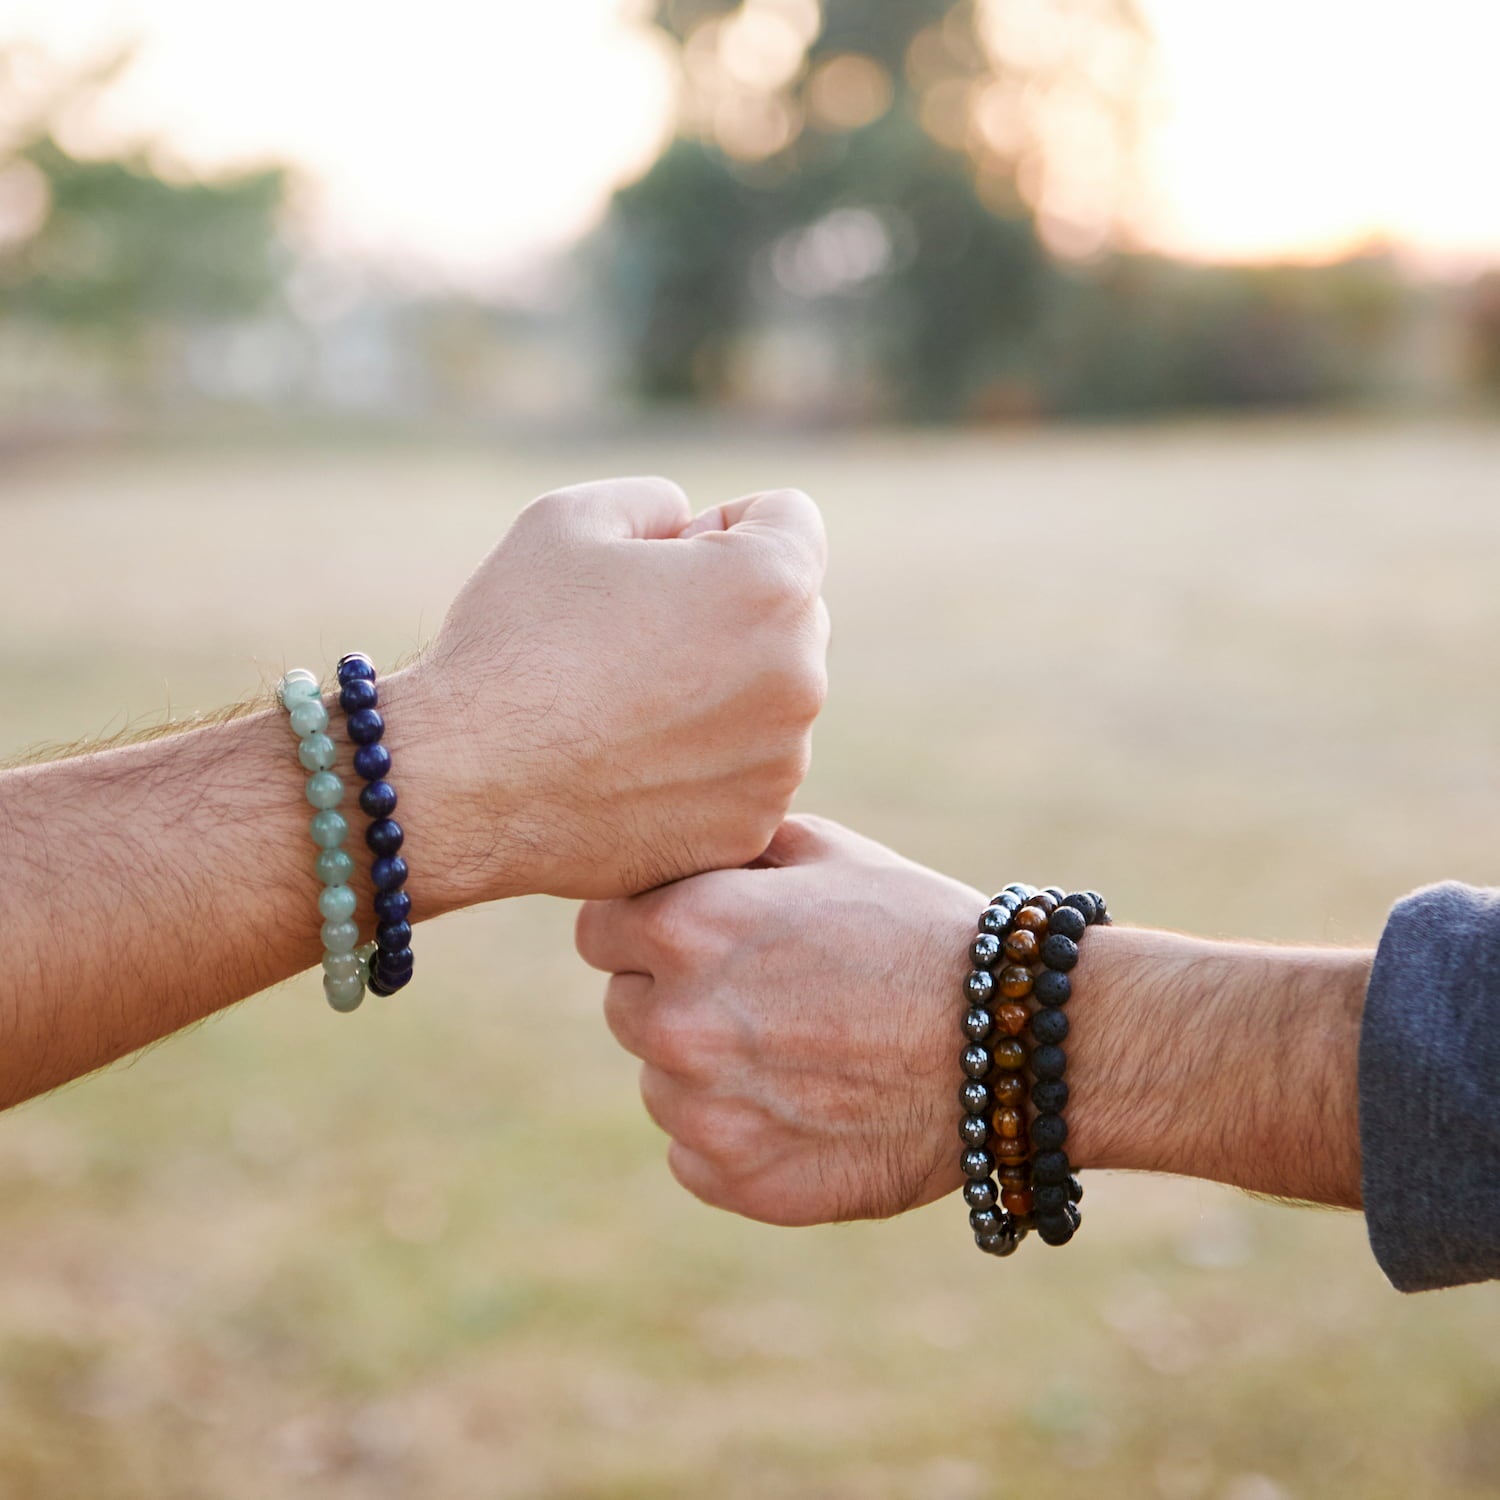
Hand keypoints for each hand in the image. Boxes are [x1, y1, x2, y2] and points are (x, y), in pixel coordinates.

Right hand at [398, 476, 828, 904]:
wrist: (464, 781)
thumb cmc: (514, 641)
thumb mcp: (570, 518)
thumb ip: (657, 502)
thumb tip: (694, 526)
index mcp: (770, 582)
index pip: (790, 519)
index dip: (724, 524)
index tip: (665, 561)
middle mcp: (801, 674)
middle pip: (790, 613)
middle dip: (730, 610)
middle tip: (631, 640)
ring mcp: (780, 762)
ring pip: (770, 699)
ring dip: (720, 691)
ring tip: (622, 708)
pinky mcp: (751, 827)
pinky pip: (746, 773)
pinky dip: (704, 766)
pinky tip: (628, 765)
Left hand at [575, 816, 980, 1224]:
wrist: (1011, 1042)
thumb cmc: (919, 931)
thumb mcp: (826, 852)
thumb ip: (729, 855)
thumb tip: (676, 859)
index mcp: (686, 928)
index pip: (598, 931)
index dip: (644, 927)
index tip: (690, 936)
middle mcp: (678, 1022)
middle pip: (625, 1008)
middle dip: (673, 995)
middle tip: (760, 994)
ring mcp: (706, 1112)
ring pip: (660, 1084)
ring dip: (705, 1069)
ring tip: (799, 1050)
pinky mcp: (741, 1183)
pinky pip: (694, 1154)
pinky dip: (733, 1134)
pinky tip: (805, 1105)